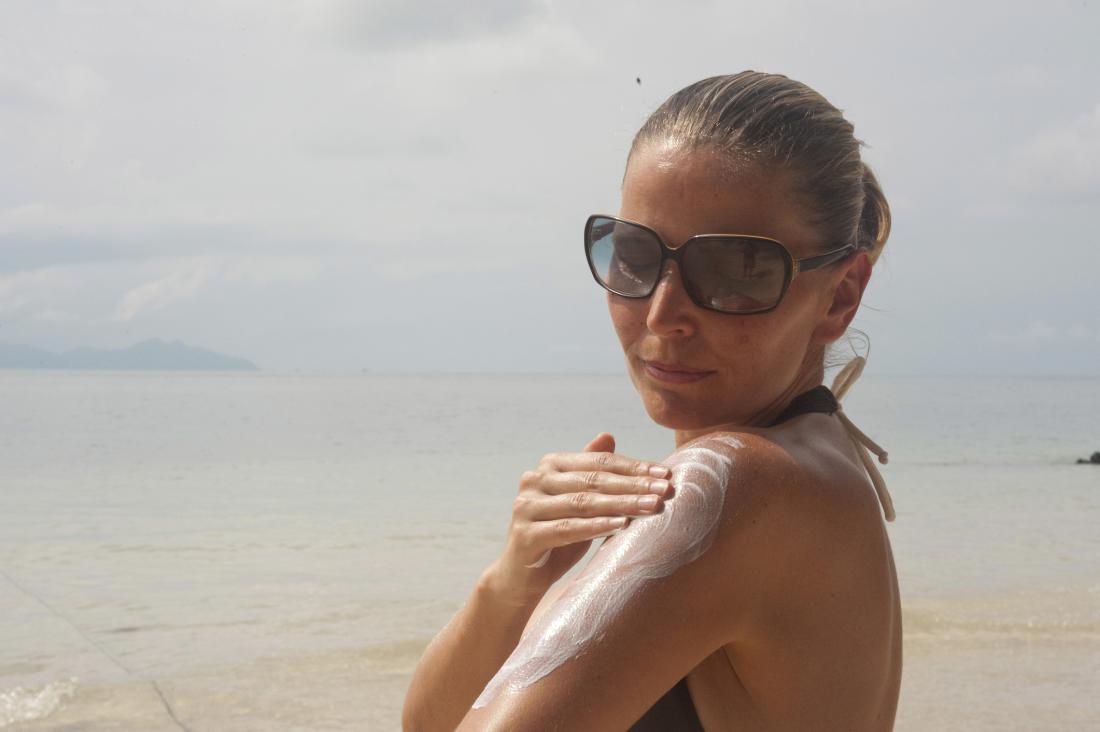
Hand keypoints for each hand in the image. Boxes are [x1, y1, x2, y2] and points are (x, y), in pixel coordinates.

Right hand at [484, 433, 671, 604]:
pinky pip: (568, 528)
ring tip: (653, 507)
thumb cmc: (557, 536)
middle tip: (666, 490)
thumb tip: (608, 435)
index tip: (665, 473)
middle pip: (593, 480)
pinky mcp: (525, 534)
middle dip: (634, 485)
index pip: (598, 462)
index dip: (633, 467)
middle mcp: (533, 479)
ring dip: (622, 504)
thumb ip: (591, 472)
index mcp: (549, 465)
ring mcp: (526, 506)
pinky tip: (623, 526)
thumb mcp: (578, 502)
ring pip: (583, 503)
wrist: (522, 577)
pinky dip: (597, 526)